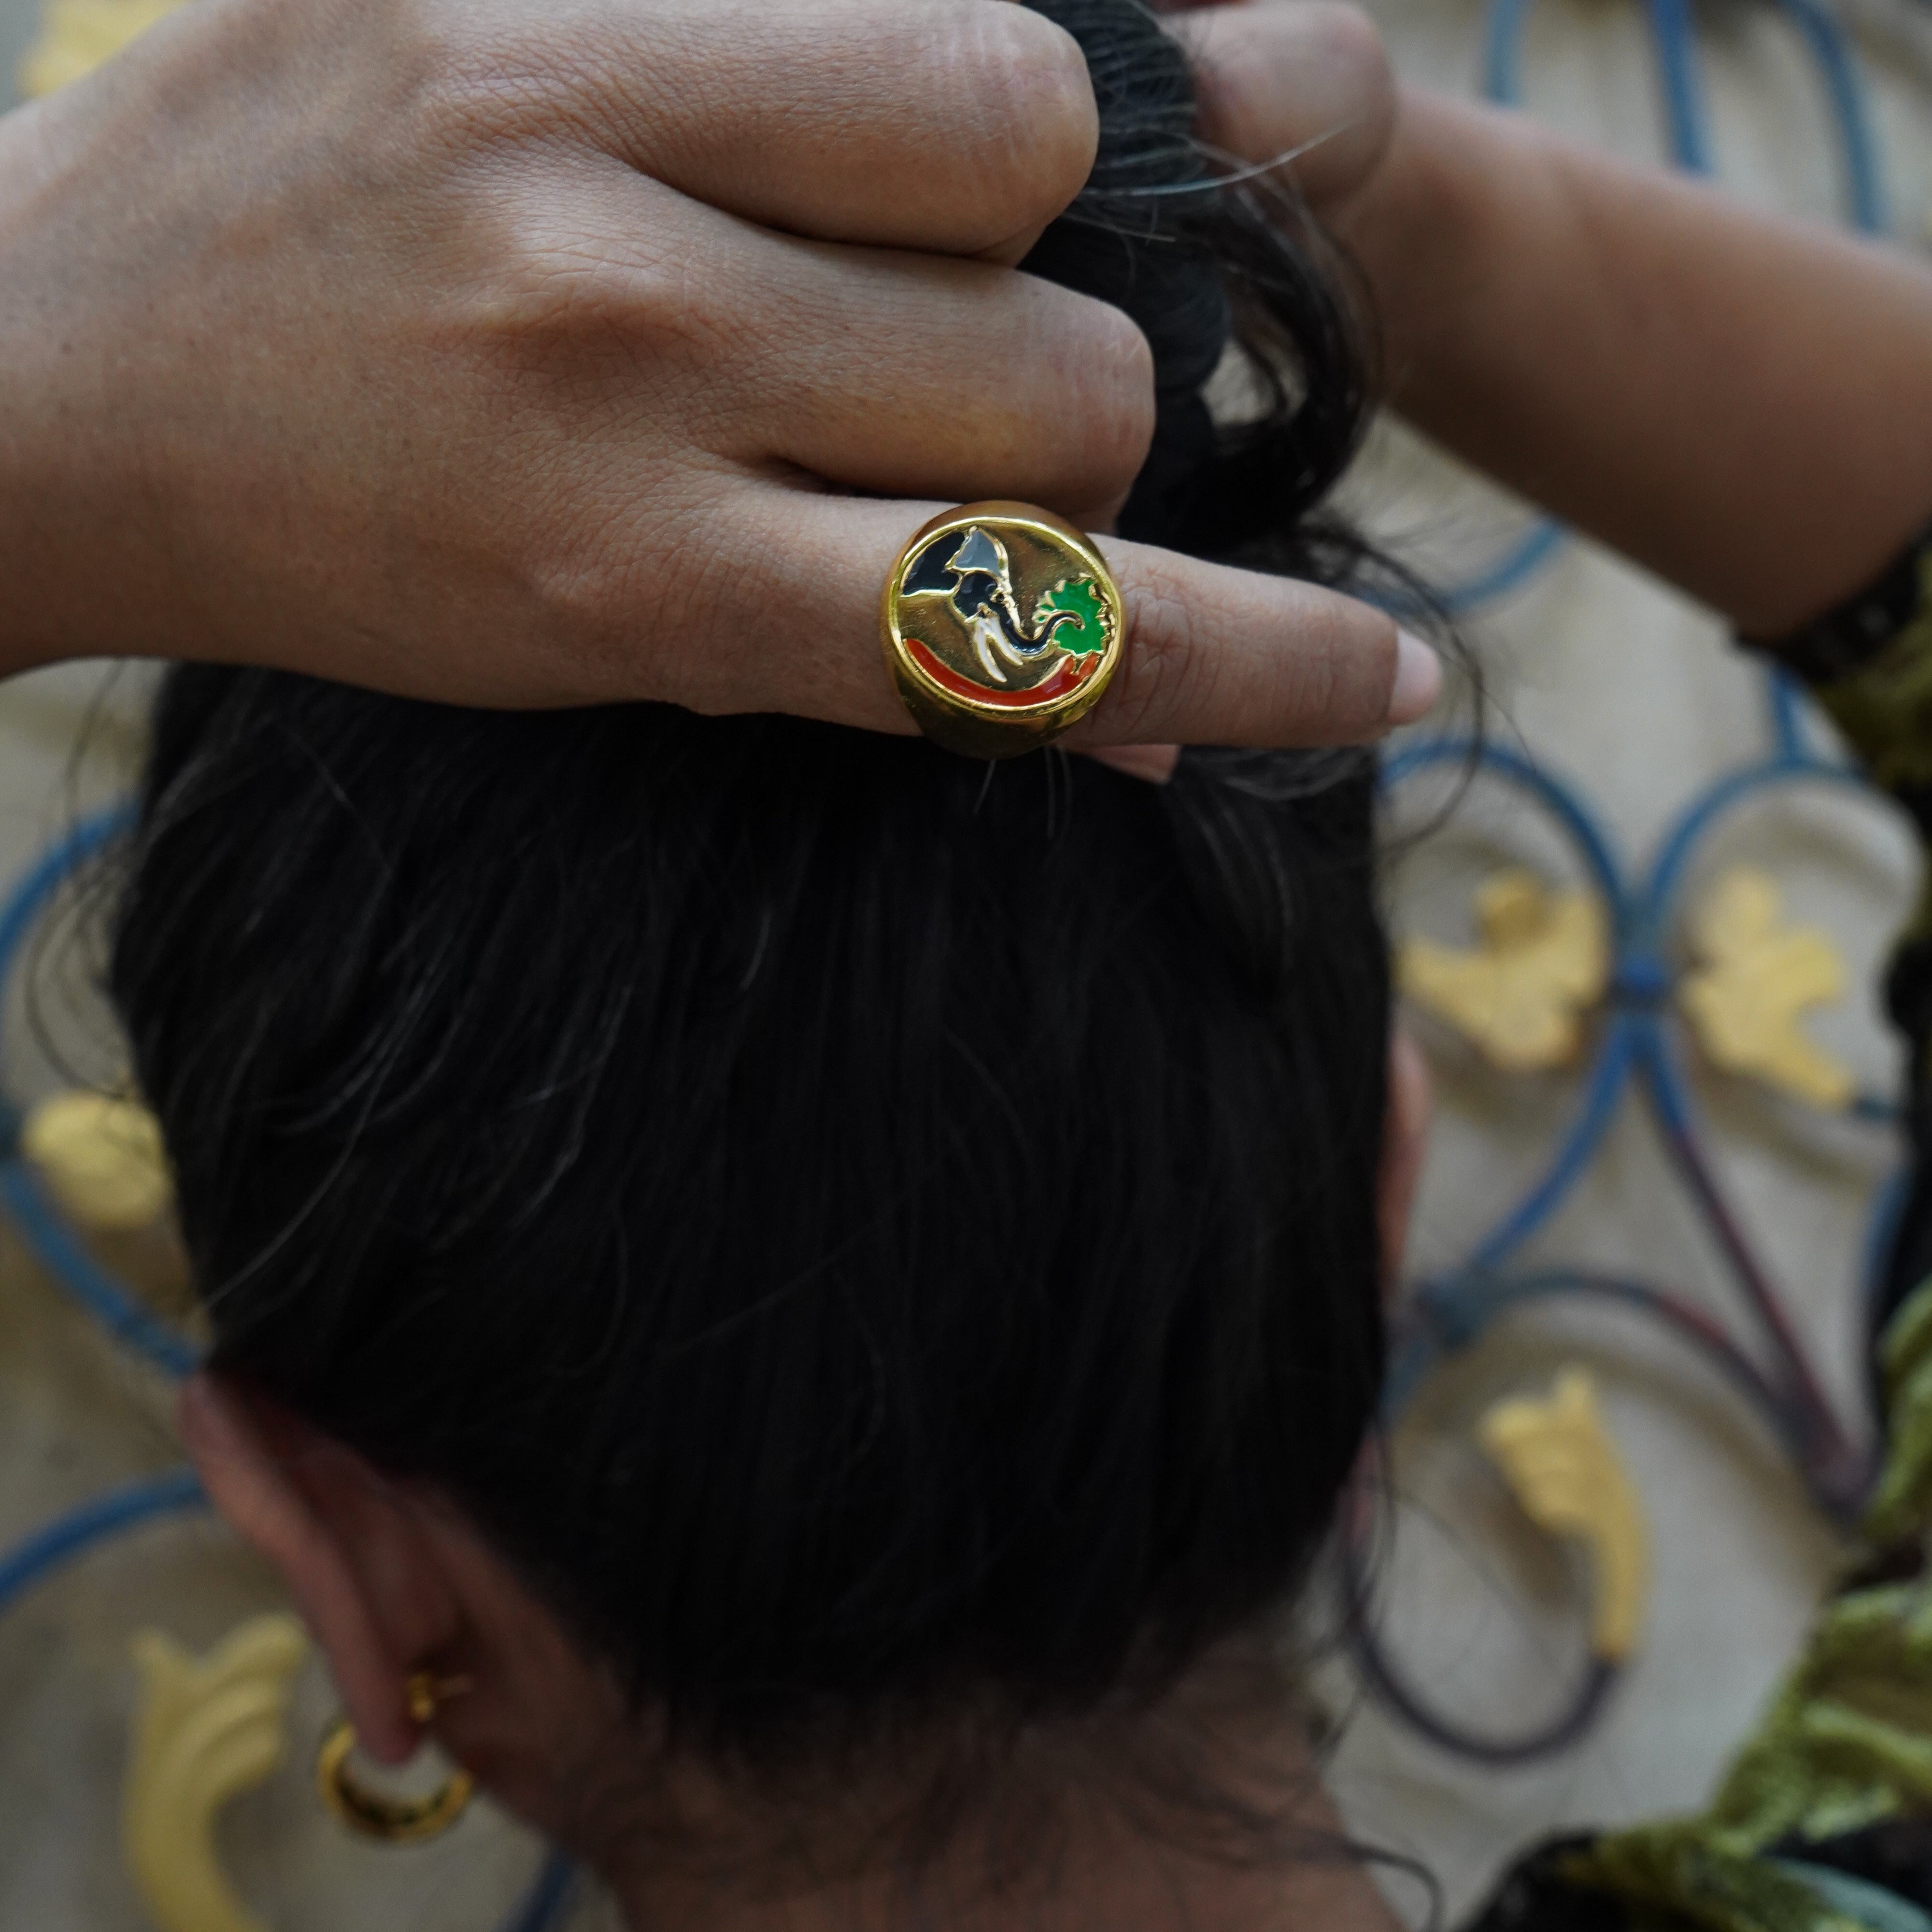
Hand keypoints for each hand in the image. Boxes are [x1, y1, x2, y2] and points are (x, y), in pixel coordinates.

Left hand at [0, 0, 1430, 744]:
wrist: (53, 384)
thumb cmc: (362, 555)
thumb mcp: (617, 662)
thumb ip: (880, 664)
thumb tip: (1146, 729)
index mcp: (648, 586)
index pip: (1035, 636)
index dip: (1249, 671)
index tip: (1384, 681)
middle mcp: (623, 362)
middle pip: (1062, 380)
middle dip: (1064, 416)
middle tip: (959, 406)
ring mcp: (558, 143)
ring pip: (1017, 132)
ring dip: (1015, 208)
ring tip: (897, 231)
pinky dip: (911, 57)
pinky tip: (819, 118)